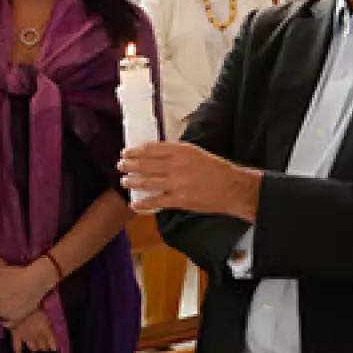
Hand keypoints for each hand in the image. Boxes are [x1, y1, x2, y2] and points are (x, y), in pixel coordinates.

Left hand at [0, 259, 57, 325]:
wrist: (36, 280)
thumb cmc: (17, 274)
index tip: (5, 286)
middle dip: (0, 300)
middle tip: (11, 292)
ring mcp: (7, 313)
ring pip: (1, 314)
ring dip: (5, 308)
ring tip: (15, 298)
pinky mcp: (17, 318)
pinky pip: (8, 322)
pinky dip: (9, 318)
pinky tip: (15, 309)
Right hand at [8, 308, 57, 352]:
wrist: (17, 308)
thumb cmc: (32, 306)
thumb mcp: (43, 310)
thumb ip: (46, 319)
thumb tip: (50, 322)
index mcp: (45, 328)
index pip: (51, 340)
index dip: (54, 346)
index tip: (56, 352)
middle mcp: (37, 335)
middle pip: (43, 345)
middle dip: (46, 351)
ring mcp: (26, 337)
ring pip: (33, 348)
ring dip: (37, 352)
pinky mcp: (16, 338)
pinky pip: (18, 349)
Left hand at [119, 142, 261, 219]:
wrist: (232, 187)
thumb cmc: (216, 170)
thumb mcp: (196, 153)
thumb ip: (177, 152)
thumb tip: (156, 153)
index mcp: (182, 151)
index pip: (153, 149)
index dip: (136, 151)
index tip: (126, 152)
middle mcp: (178, 165)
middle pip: (147, 164)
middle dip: (130, 165)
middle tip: (119, 165)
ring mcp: (178, 182)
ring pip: (148, 181)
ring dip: (133, 181)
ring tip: (123, 181)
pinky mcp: (180, 199)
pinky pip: (157, 201)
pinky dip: (143, 202)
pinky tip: (134, 203)